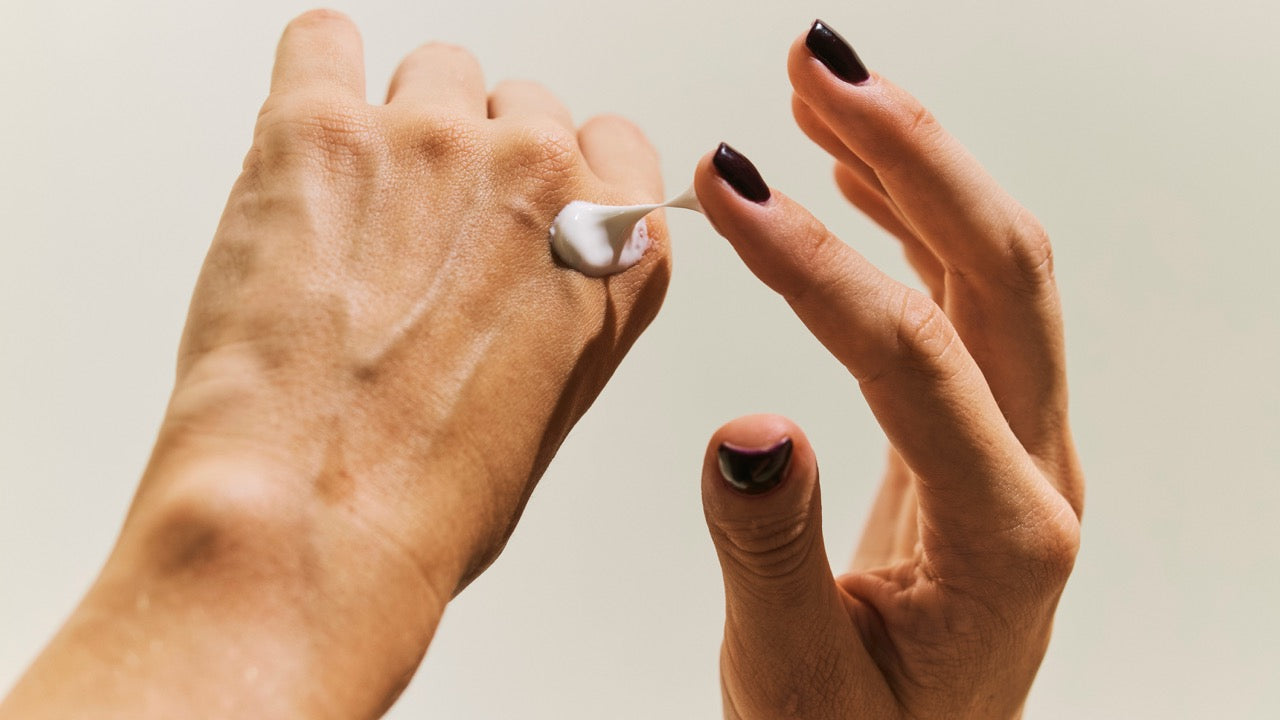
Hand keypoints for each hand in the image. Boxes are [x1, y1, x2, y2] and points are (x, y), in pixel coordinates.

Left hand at [0, 10, 667, 718]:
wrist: (314, 521)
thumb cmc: (428, 497)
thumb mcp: (548, 407)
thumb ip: (559, 306)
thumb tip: (513, 274)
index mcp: (622, 248)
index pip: (615, 144)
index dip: (562, 175)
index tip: (524, 200)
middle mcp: (545, 177)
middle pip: (524, 103)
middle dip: (480, 159)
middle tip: (425, 235)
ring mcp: (438, 141)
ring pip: (434, 72)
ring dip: (403, 128)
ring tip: (356, 213)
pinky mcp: (324, 129)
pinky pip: (325, 41)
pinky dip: (318, 75)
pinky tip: (308, 141)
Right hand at [691, 21, 1082, 719]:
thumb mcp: (798, 686)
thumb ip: (774, 562)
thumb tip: (745, 433)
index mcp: (1005, 536)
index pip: (912, 359)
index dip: (817, 264)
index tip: (732, 190)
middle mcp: (1034, 474)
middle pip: (1003, 273)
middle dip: (912, 154)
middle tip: (818, 70)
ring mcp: (1017, 447)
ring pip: (992, 271)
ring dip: (914, 167)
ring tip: (823, 90)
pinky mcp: (981, 437)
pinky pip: (963, 304)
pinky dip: (910, 224)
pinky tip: (853, 177)